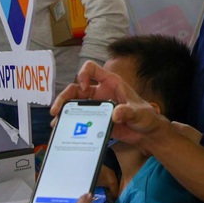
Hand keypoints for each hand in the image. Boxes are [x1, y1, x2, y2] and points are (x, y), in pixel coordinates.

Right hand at [51, 61, 168, 145]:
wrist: (147, 133)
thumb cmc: (146, 116)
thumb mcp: (139, 113)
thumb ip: (128, 112)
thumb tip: (116, 114)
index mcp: (111, 82)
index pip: (91, 69)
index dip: (83, 74)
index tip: (83, 87)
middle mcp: (101, 92)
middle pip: (76, 88)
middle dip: (64, 96)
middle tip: (57, 109)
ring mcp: (96, 106)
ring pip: (74, 103)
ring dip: (64, 110)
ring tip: (56, 122)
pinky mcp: (95, 119)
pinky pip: (79, 118)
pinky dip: (70, 122)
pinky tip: (62, 129)